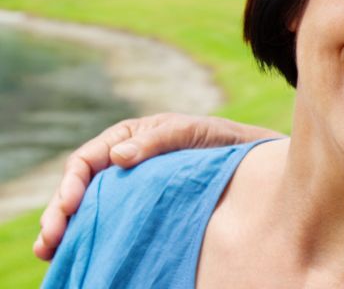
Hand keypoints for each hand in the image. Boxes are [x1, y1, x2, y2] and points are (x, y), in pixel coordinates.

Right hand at [33, 113, 280, 260]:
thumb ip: (159, 140)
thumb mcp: (193, 133)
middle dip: (58, 213)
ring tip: (49, 253)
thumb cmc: (221, 141)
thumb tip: (117, 157)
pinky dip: (89, 238)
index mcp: (128, 138)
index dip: (71, 184)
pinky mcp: (140, 208)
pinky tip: (75, 255)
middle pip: (79, 189)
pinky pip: (109, 223)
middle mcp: (122, 163)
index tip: (67, 208)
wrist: (250, 160)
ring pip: (88, 209)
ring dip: (66, 230)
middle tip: (48, 240)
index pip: (87, 160)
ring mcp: (130, 188)